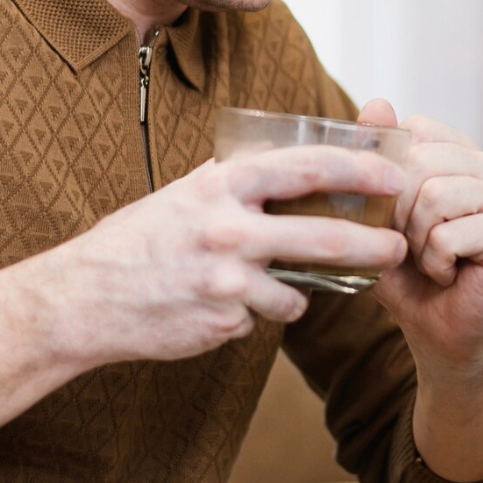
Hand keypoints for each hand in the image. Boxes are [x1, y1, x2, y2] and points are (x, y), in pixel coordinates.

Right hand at [0, 145, 407, 428]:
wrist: (84, 299)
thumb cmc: (134, 242)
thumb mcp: (182, 194)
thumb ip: (231, 180)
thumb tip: (283, 161)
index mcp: (221, 186)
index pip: (308, 166)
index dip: (359, 166)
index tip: (395, 171)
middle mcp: (228, 229)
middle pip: (323, 237)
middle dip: (372, 244)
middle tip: (398, 246)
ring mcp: (227, 280)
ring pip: (298, 290)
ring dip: (300, 292)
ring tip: (279, 289)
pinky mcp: (223, 321)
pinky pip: (261, 318)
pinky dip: (254, 314)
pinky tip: (221, 307)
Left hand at [360, 99, 482, 378]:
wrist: (436, 328)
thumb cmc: (406, 269)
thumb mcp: (377, 210)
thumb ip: (375, 157)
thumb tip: (377, 103)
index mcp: (458, 152)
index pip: (415, 130)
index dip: (388, 173)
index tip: (392, 211)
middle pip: (421, 162)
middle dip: (397, 212)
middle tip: (409, 243)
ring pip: (434, 197)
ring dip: (415, 240)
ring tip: (430, 258)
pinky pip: (447, 236)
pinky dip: (434, 263)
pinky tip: (449, 274)